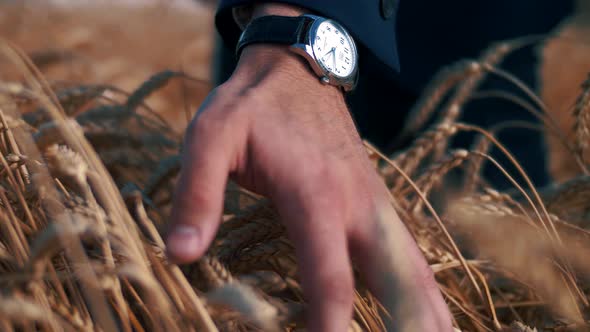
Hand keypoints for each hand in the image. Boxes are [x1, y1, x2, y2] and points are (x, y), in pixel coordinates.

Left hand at [167, 23, 451, 331]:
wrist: (298, 70)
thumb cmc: (252, 108)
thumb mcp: (211, 137)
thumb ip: (197, 194)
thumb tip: (181, 255)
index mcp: (315, 195)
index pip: (330, 274)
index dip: (328, 322)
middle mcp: (357, 205)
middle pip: (397, 277)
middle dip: (409, 322)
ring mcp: (374, 203)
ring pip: (412, 266)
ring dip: (427, 309)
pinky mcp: (376, 202)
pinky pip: (406, 252)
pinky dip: (420, 288)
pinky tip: (426, 312)